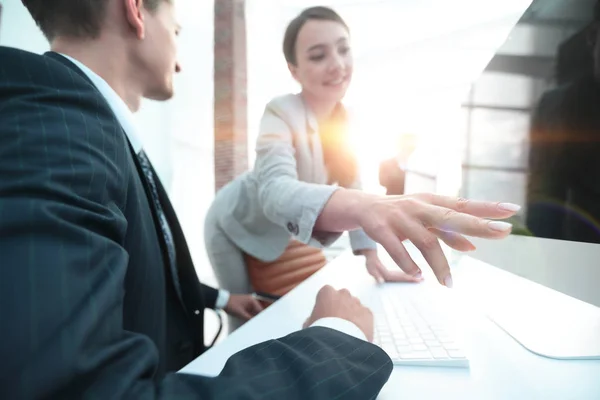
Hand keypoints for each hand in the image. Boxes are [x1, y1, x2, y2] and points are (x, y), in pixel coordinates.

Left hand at [223, 294, 263, 321]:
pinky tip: (247, 319)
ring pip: (253, 311)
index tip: (261, 323)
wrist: (222, 301)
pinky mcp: (244, 305)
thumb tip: (255, 322)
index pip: (260, 310)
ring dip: (252, 316)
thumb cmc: (231, 305)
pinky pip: (249, 311)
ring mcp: (248, 302)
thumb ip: (249, 318)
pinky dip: (249, 315)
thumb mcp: (241, 313)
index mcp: (252, 300)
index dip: (261, 317)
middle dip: (256, 317)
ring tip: (251, 322)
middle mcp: (251, 300)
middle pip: (257, 311)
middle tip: (256, 323)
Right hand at [303, 285, 373, 341]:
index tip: (325, 314)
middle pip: (342, 297)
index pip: (326, 293)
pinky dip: (362, 322)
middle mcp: (343, 294)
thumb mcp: (309, 325)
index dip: (326, 304)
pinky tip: (357, 334)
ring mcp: (357, 303)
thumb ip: (312, 318)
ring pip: (355, 306)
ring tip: (348, 330)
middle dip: (341, 306)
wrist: (339, 344)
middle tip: (338, 322)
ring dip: (352, 314)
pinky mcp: (368, 313)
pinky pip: (365, 316)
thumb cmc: (320, 332)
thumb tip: (313, 320)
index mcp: (326, 293)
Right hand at [356, 193, 519, 286]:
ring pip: (425, 241)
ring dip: (439, 264)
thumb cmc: (402, 213)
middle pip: (451, 216)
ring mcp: (400, 217)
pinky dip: (409, 264)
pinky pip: (397, 249)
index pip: (464, 204)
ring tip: (448, 283)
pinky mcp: (381, 229)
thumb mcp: (425, 218)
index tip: (512, 210)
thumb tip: (472, 247)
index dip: (487, 207)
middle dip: (477, 225)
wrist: (363, 206)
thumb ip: (447, 232)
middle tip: (502, 232)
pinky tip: (417, 275)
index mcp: (431, 202)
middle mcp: (418, 206)